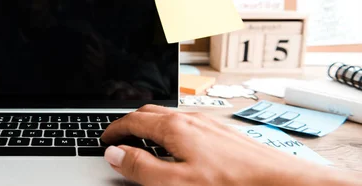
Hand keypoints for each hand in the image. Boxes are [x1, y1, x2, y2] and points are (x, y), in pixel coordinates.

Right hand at [101, 105, 360, 185]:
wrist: (280, 183)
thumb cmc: (230, 184)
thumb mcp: (174, 183)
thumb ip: (141, 167)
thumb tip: (116, 154)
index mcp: (174, 128)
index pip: (132, 120)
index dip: (114, 130)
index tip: (104, 140)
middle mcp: (191, 119)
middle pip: (150, 112)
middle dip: (130, 123)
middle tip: (119, 139)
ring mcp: (208, 123)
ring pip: (169, 117)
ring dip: (150, 126)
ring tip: (143, 143)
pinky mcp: (222, 132)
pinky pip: (186, 124)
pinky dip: (169, 131)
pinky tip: (177, 147)